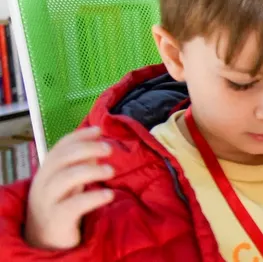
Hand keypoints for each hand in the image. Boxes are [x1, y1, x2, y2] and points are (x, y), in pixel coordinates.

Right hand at [24, 126, 115, 249]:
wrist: (43, 239)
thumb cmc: (60, 204)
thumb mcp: (68, 182)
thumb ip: (80, 164)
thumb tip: (98, 145)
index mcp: (46, 172)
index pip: (60, 148)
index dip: (79, 136)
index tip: (98, 130)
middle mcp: (43, 184)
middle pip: (61, 159)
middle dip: (86, 149)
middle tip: (109, 149)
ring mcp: (48, 203)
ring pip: (66, 179)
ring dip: (91, 171)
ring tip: (111, 171)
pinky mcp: (57, 221)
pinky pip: (74, 206)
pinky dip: (93, 197)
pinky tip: (109, 194)